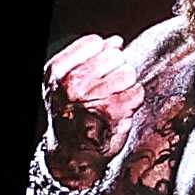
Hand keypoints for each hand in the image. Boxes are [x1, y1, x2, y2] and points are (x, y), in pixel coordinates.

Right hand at [35, 35, 143, 184]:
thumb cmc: (72, 114)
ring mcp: (93, 98)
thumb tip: (115, 41)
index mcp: (56, 72)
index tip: (96, 71)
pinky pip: (137, 91)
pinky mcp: (114, 112)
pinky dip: (133, 100)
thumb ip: (88, 57)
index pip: (94, 42)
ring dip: (125, 85)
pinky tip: (120, 109)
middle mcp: (72, 84)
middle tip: (105, 88)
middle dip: (115, 69)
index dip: (101, 54)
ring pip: (128, 72)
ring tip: (112, 98)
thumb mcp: (65, 82)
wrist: (72, 153)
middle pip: (115, 56)